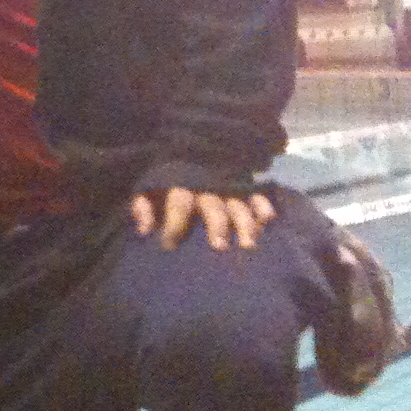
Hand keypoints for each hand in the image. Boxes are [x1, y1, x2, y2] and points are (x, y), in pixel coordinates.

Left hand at [131, 186, 274, 250]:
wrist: (186, 164)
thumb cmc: (166, 190)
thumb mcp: (149, 194)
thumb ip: (143, 208)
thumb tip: (144, 229)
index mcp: (180, 189)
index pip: (178, 203)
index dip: (174, 224)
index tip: (169, 245)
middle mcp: (205, 189)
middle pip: (212, 206)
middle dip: (216, 225)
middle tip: (219, 246)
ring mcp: (227, 191)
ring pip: (238, 206)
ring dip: (244, 223)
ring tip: (247, 245)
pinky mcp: (244, 192)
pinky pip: (257, 198)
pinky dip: (263, 206)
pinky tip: (268, 219)